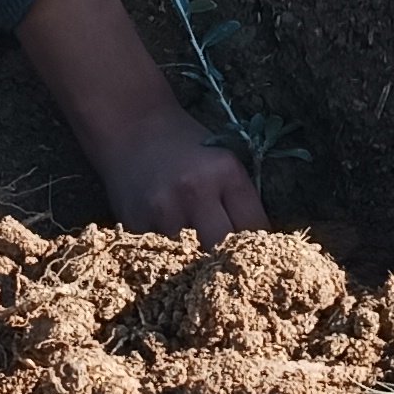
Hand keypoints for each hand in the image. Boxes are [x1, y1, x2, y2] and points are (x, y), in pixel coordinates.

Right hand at [19, 0, 269, 245]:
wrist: (131, 125)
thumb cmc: (184, 144)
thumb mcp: (221, 160)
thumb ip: (238, 200)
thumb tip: (263, 247)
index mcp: (225, 172)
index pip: (255, 226)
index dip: (260, 246)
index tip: (260, 257)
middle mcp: (196, 191)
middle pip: (224, 249)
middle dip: (227, 260)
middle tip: (228, 268)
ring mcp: (163, 210)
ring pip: (190, 258)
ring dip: (194, 261)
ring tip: (192, 253)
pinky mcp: (135, 224)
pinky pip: (159, 254)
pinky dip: (166, 255)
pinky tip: (164, 241)